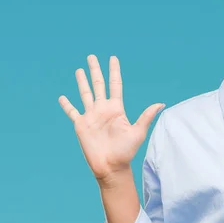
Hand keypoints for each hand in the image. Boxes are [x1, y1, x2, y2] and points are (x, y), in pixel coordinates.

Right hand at [58, 55, 164, 182]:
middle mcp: (103, 109)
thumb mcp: (138, 132)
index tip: (113, 58)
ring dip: (82, 82)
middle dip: (95, 70)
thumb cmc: (126, 151)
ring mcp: (91, 116)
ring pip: (85, 94)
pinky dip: (67, 105)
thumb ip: (146, 116)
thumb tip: (161, 104)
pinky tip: (62, 97)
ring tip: (79, 69)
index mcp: (116, 108)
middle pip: (98, 84)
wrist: (111, 166)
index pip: (115, 84)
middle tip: (91, 56)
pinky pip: (72, 112)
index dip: (114, 71)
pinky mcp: (81, 125)